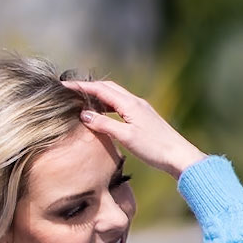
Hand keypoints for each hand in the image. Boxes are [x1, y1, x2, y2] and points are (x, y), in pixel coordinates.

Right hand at [75, 77, 205, 180]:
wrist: (179, 156)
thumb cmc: (154, 148)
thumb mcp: (126, 137)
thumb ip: (104, 124)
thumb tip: (84, 114)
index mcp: (130, 104)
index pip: (100, 89)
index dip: (81, 87)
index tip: (64, 86)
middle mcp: (135, 102)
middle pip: (107, 88)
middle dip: (88, 87)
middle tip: (70, 91)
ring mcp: (140, 108)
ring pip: (115, 95)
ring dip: (98, 95)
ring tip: (82, 101)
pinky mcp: (144, 117)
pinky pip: (121, 104)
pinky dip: (108, 105)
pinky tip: (103, 113)